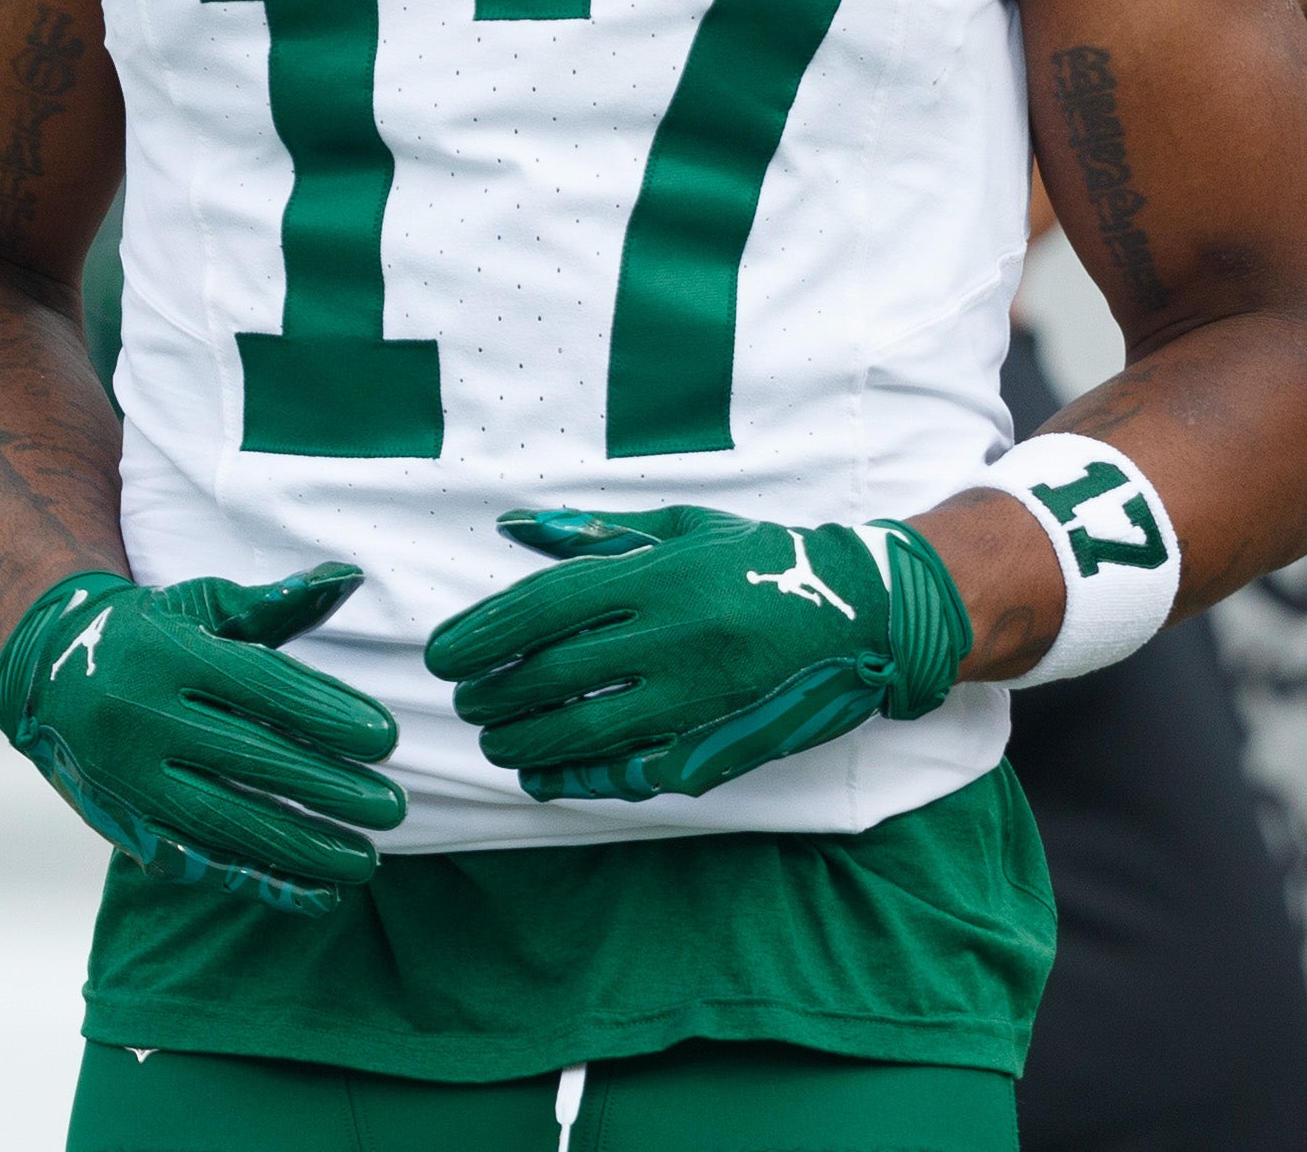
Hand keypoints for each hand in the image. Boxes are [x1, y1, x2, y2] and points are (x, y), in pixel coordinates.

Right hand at [0, 566, 406, 911]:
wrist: (48, 673)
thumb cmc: (149, 633)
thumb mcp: (202, 604)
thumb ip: (276, 602)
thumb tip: (349, 578)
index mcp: (169, 655)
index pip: (261, 688)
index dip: (327, 713)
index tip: (388, 739)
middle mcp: (143, 719)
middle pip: (248, 760)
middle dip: (327, 788)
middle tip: (393, 809)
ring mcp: (129, 780)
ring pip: (224, 820)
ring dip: (300, 847)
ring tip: (365, 860)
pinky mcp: (123, 826)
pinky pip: (197, 861)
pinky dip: (258, 882)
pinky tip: (316, 894)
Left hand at [422, 506, 969, 802]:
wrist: (863, 613)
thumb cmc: (762, 560)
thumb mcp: (683, 527)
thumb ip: (594, 532)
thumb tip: (510, 528)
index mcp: (662, 575)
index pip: (547, 608)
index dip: (485, 633)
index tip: (443, 652)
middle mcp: (674, 636)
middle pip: (555, 675)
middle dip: (495, 692)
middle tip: (464, 700)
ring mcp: (696, 698)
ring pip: (586, 731)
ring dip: (524, 740)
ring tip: (493, 739)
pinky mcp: (718, 743)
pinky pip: (632, 770)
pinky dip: (580, 779)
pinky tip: (542, 777)